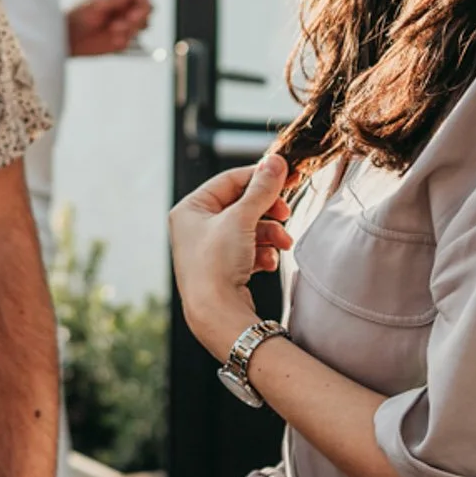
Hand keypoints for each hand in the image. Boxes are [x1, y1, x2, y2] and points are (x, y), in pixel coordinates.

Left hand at [67, 0, 151, 56]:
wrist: (70, 37)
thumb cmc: (79, 15)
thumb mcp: (94, 4)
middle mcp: (127, 8)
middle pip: (148, 7)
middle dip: (142, 13)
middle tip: (130, 17)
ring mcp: (128, 24)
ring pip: (144, 24)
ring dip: (133, 26)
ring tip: (114, 28)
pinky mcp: (125, 38)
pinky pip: (133, 38)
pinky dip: (125, 37)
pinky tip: (112, 38)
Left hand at [168, 158, 291, 358]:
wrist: (216, 315)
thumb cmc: (217, 265)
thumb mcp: (241, 219)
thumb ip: (261, 189)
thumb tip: (275, 161)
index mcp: (189, 209)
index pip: (228, 180)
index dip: (258, 177)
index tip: (285, 176)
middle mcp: (195, 227)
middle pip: (240, 204)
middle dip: (267, 210)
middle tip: (286, 212)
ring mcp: (208, 249)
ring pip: (248, 228)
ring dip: (270, 233)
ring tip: (284, 242)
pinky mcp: (222, 269)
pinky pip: (248, 250)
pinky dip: (263, 252)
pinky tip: (270, 261)